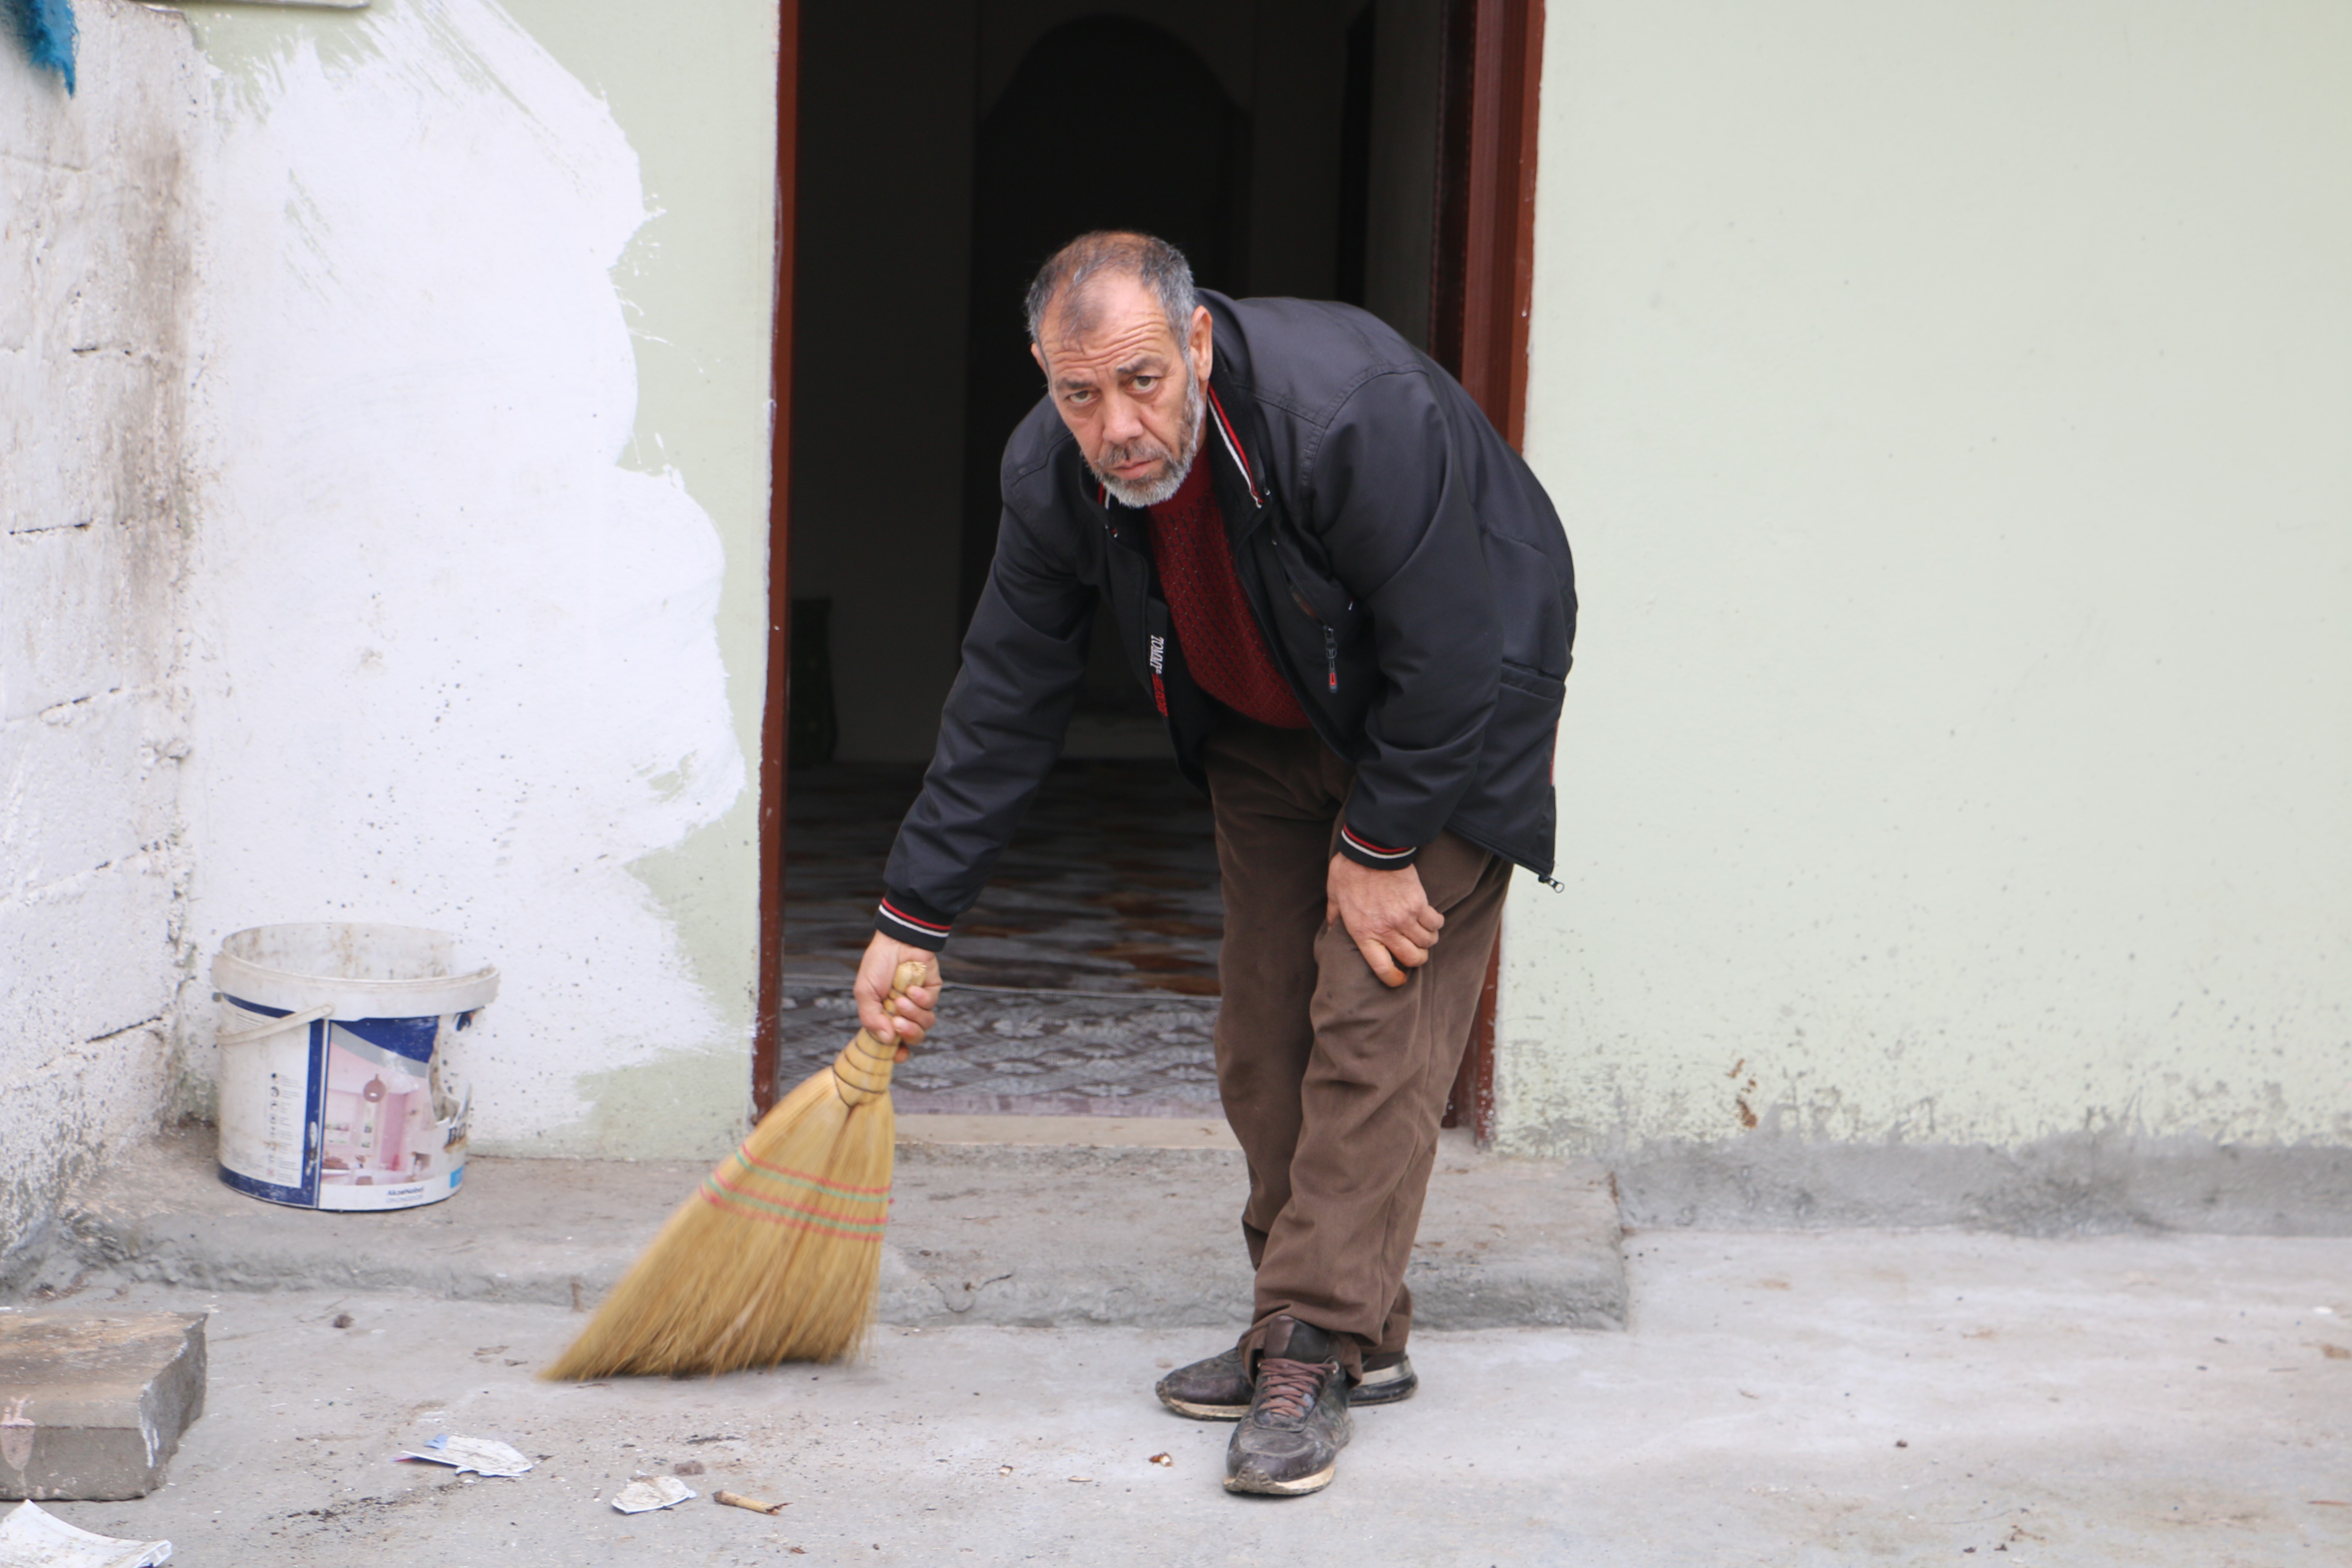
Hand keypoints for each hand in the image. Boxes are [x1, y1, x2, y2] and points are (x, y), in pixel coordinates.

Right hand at [855, 933, 940, 1050]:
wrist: (894, 940)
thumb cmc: (876, 966)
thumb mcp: (864, 993)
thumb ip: (871, 1018)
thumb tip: (886, 1040)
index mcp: (887, 1018)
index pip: (897, 1044)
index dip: (899, 1053)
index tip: (897, 1055)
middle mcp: (905, 1014)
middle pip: (915, 1037)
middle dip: (908, 1033)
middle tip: (897, 1022)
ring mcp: (920, 1003)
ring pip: (926, 1023)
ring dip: (913, 1014)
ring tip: (901, 999)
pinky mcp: (932, 990)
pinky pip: (931, 1004)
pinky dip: (920, 998)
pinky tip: (911, 988)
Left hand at [1325, 856, 1442, 987]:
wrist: (1371, 849)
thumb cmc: (1349, 871)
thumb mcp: (1334, 896)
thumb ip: (1334, 916)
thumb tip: (1330, 929)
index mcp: (1363, 933)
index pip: (1383, 968)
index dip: (1393, 979)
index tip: (1399, 978)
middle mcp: (1386, 930)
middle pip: (1412, 958)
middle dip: (1416, 960)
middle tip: (1413, 953)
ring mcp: (1405, 918)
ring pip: (1426, 943)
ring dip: (1427, 942)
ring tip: (1423, 935)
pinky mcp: (1419, 903)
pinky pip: (1435, 923)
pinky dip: (1435, 924)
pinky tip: (1431, 920)